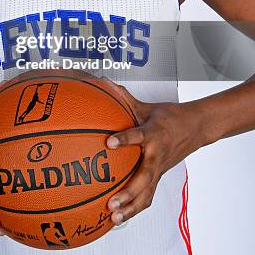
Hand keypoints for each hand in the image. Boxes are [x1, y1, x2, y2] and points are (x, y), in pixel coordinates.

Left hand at [103, 82, 202, 225]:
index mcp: (153, 134)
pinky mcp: (159, 176)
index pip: (137, 135)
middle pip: (144, 177)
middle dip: (128, 192)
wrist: (195, 128)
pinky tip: (121, 217)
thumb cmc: (170, 117)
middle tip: (111, 201)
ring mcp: (159, 168)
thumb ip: (124, 98)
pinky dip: (135, 208)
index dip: (123, 139)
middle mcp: (156, 154)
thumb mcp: (147, 106)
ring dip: (131, 207)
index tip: (109, 142)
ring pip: (147, 193)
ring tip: (114, 217)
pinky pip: (148, 196)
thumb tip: (104, 83)